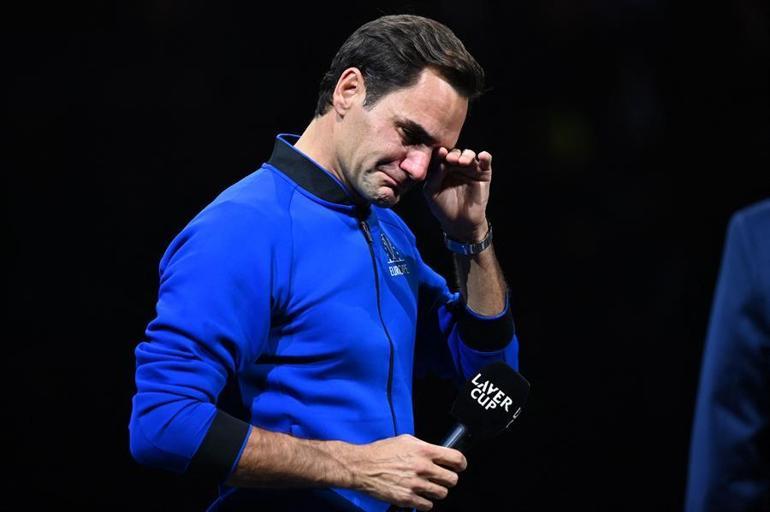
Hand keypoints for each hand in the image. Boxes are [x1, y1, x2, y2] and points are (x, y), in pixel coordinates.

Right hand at [348, 434, 466, 510]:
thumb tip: (438, 452)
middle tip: (441, 477)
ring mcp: (416, 485)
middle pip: (452, 479)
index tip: (459, 466)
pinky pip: (428, 505)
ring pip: (442, 493)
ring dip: (437, 491)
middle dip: (448, 479)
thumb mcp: (406, 441)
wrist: (362, 467)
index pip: (456, 458)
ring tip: (428, 486)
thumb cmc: (381, 452)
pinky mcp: (407, 498)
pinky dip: (425, 502)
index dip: (461, 464)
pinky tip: (418, 495)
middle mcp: (423, 468)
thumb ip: (424, 447)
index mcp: (424, 451)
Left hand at [423, 147, 491, 241]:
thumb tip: (441, 161)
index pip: (440, 156)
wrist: (459, 222)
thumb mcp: (431, 192)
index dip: (440, 154)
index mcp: (441, 168)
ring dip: (466, 155)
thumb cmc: (443, 207)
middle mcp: (455, 166)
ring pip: (469, 155)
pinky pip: (486, 162)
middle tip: (450, 159)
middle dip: (453, 154)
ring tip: (462, 162)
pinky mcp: (483, 174)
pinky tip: (481, 156)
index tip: (440, 153)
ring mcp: (470, 169)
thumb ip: (434, 176)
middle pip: (455, 153)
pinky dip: (485, 157)